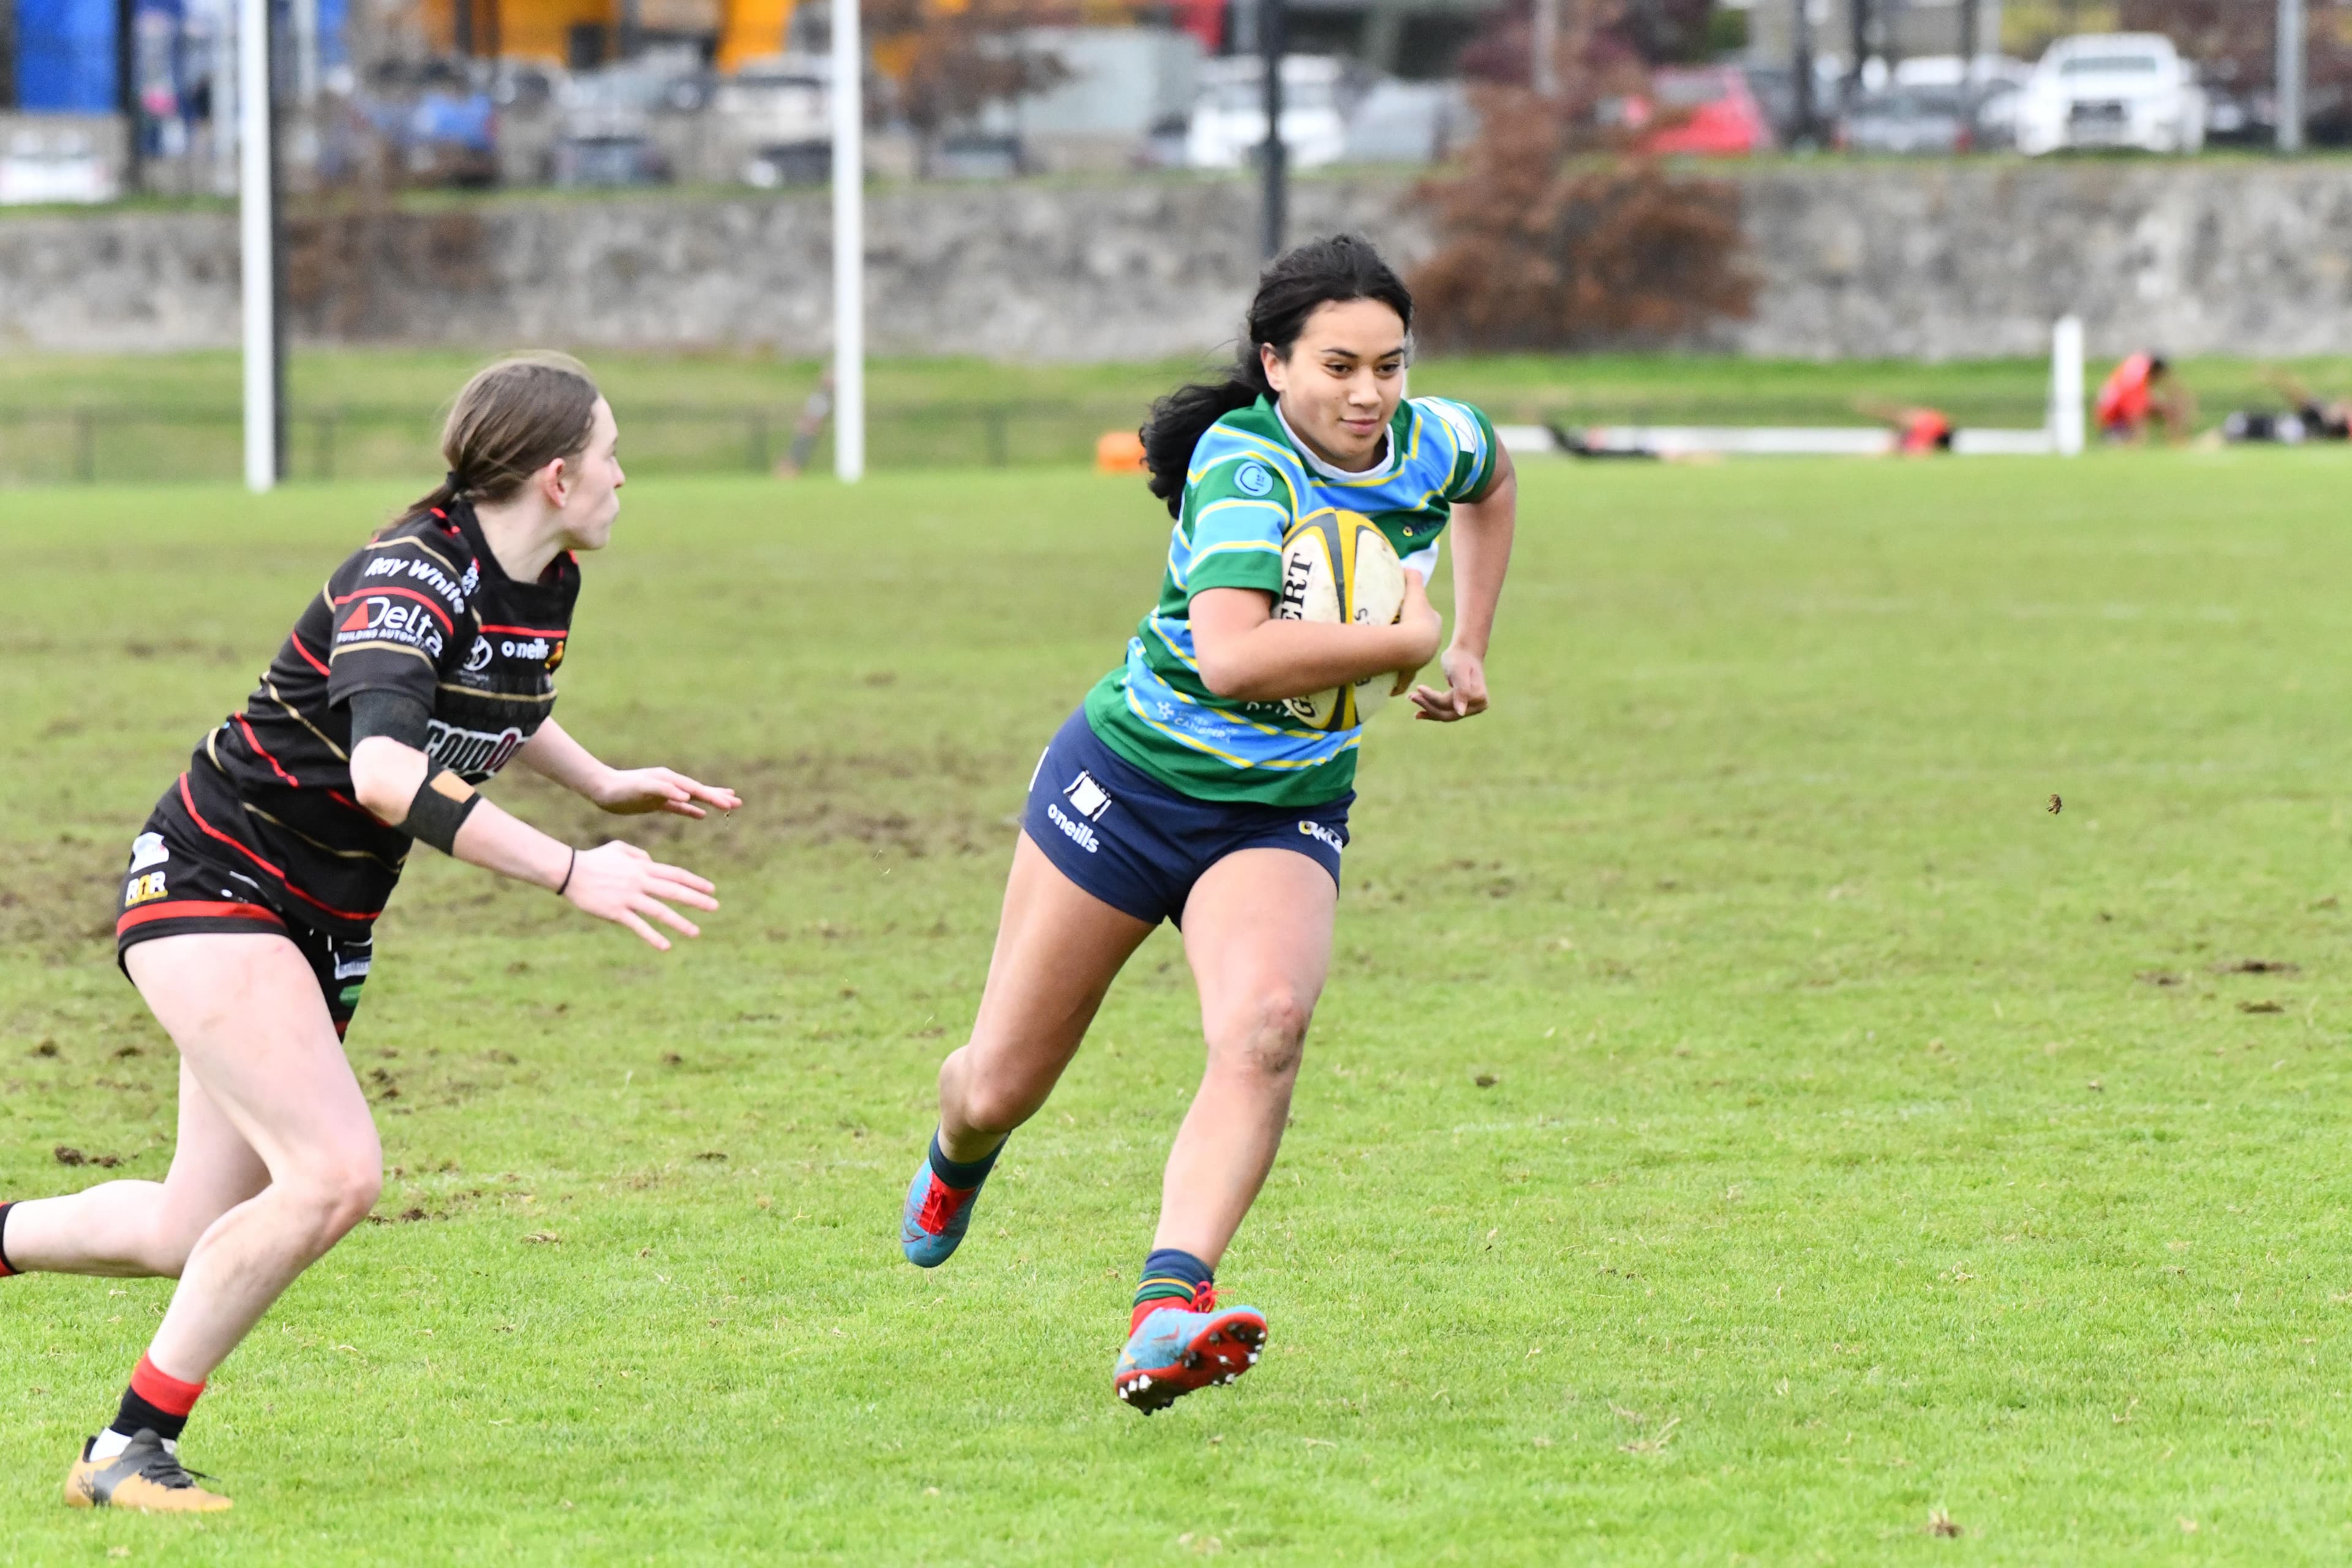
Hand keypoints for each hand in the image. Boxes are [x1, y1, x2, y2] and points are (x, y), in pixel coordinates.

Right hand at [561, 840, 718, 950]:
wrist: (569, 871)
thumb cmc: (594, 859)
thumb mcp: (619, 848)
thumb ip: (639, 854)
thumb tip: (652, 861)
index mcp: (642, 867)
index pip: (675, 874)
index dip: (694, 881)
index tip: (711, 888)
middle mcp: (639, 881)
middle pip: (674, 891)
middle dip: (697, 899)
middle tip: (715, 907)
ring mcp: (628, 897)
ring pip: (660, 911)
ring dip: (680, 922)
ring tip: (696, 932)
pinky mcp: (616, 911)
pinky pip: (638, 926)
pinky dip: (652, 937)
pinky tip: (666, 946)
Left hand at [589, 766, 740, 818]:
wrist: (602, 789)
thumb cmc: (621, 789)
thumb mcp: (642, 788)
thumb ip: (665, 790)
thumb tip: (688, 795)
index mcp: (669, 780)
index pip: (696, 789)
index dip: (714, 797)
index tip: (729, 804)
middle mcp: (670, 784)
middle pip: (700, 791)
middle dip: (719, 796)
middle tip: (738, 802)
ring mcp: (665, 793)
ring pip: (693, 798)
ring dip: (710, 801)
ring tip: (728, 803)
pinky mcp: (657, 802)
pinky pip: (680, 807)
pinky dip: (692, 811)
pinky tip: (701, 815)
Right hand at [1386, 570, 1443, 693]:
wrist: (1412, 645)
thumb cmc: (1414, 618)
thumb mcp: (1414, 592)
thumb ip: (1412, 577)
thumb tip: (1407, 567)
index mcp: (1433, 626)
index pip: (1427, 618)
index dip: (1416, 614)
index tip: (1403, 612)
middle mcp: (1430, 645)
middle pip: (1419, 638)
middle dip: (1409, 636)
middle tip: (1392, 631)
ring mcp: (1420, 660)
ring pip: (1411, 657)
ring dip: (1401, 655)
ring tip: (1387, 651)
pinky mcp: (1408, 673)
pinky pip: (1401, 677)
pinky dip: (1395, 678)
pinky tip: (1386, 675)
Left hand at [1410, 646, 1488, 721]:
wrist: (1465, 651)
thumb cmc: (1460, 658)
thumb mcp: (1458, 672)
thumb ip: (1462, 691)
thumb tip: (1461, 712)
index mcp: (1479, 698)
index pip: (1449, 704)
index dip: (1432, 698)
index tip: (1418, 687)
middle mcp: (1479, 706)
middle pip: (1447, 713)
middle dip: (1428, 706)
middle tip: (1410, 696)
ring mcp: (1473, 708)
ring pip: (1445, 715)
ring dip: (1427, 709)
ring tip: (1412, 698)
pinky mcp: (1464, 706)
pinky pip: (1446, 713)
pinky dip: (1432, 712)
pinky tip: (1418, 713)